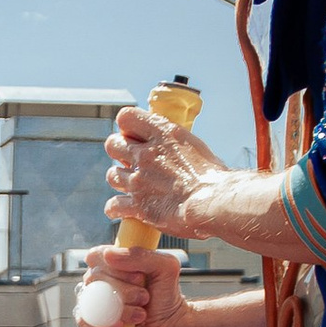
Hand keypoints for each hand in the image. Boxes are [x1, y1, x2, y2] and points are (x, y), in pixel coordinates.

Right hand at [75, 246, 196, 326]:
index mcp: (112, 263)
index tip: (138, 276)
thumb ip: (141, 255)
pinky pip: (84, 322)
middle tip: (144, 297)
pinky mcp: (93, 325)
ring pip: (90, 300)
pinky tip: (121, 326)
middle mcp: (100, 281)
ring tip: (141, 315)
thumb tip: (109, 255)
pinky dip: (104, 325)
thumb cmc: (166, 294)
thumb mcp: (165, 267)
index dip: (114, 266)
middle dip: (124, 290)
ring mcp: (94, 303)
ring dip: (119, 309)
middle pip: (94, 278)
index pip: (96, 256)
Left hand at [103, 103, 227, 235]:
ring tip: (132, 184)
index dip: (128, 126)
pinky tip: (120, 209)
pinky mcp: (138, 205)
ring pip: (112, 175)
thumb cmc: (212, 176)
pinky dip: (115, 208)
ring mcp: (138, 180)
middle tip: (132, 160)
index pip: (126, 117)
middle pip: (112, 144)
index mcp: (162, 134)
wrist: (213, 202)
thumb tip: (168, 146)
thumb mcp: (193, 146)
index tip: (135, 135)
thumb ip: (173, 142)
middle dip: (119, 151)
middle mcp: (145, 154)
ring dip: (120, 179)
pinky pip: (113, 205)